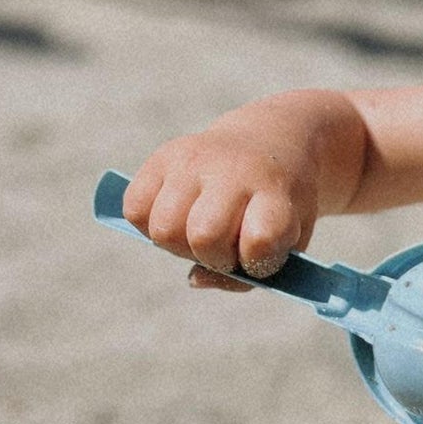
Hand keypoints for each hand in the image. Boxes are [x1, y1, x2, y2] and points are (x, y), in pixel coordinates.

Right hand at [122, 125, 320, 292]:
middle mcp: (233, 171)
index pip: (259, 240)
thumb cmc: (276, 207)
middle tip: (225, 246)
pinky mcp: (162, 156)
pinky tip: (175, 219)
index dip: (256, 262)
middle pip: (203, 237)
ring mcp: (194, 160)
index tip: (261, 254)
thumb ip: (250, 273)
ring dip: (178, 245)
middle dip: (212, 257)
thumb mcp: (287, 241)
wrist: (269, 145)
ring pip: (164, 228)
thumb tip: (195, 278)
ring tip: (197, 233)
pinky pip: (134, 208)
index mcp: (274, 191)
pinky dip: (148, 226)